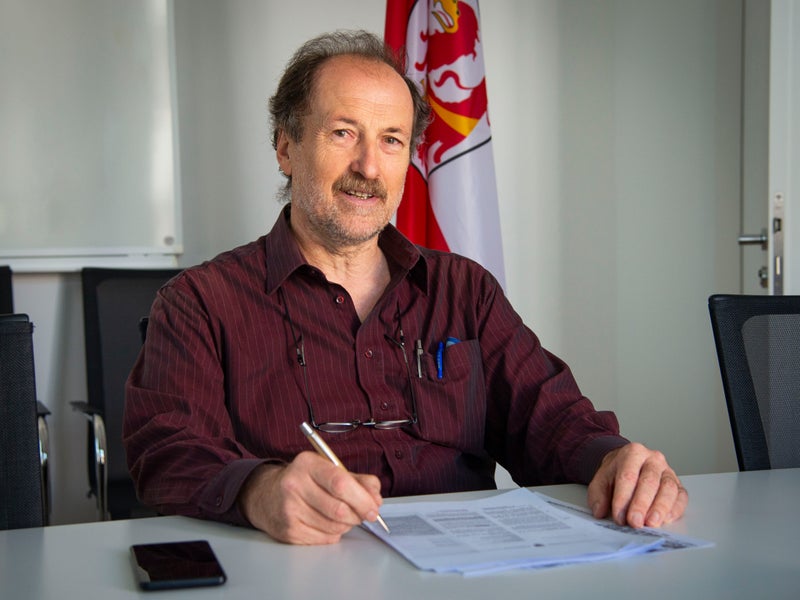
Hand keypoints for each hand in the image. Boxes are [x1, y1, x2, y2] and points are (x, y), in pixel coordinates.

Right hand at [238, 451, 383, 544]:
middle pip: (339, 509)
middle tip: (364, 513)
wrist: (266, 495)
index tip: (374, 507)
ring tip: (342, 515)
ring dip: (347, 524)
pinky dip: (334, 533)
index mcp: (307, 464)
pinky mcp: (288, 531)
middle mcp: (294, 485)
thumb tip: (375, 497)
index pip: (340, 483)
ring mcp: (289, 510)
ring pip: (334, 526)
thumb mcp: (327, 469)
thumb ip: (356, 479)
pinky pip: (325, 538)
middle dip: (358, 514)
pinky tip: (326, 523)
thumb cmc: (303, 481)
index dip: (362, 498)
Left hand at [587, 442, 687, 528]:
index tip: (619, 516)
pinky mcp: (678, 484)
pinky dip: (675, 509)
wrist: (628, 464)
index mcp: (633, 453)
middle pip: (649, 481)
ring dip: (660, 508)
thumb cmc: (616, 473)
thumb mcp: (601, 480)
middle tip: (635, 522)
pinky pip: (681, 496)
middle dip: (641, 504)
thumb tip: (599, 511)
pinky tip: (666, 520)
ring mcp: (668, 471)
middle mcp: (653, 459)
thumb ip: (598, 495)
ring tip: (651, 523)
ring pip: (668, 488)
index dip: (623, 498)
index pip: (628, 476)